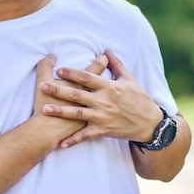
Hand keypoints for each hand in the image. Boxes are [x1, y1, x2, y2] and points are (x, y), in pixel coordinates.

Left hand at [40, 49, 162, 148]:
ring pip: (77, 114)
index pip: (87, 77)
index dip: (72, 72)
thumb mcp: (129, 80)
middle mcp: (104, 101)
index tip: (58, 69)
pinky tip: (60, 143)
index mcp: (110, 87)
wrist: (150, 124)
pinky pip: (85, 136)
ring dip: (60, 111)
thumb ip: (116, 64)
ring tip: (45, 109)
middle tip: (43, 86)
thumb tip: (106, 50)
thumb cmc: (139, 99)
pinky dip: (73, 140)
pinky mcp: (103, 130)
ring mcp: (103, 117)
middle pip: (77, 94)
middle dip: (59, 90)